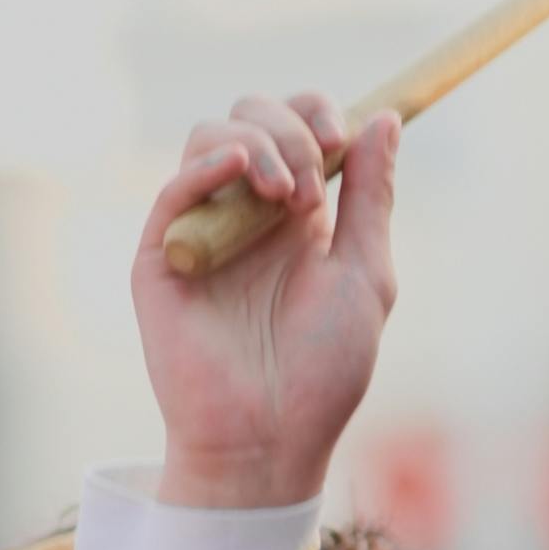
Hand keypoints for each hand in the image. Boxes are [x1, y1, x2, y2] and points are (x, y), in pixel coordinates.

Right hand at [134, 93, 399, 511]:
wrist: (270, 436)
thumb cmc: (323, 369)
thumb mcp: (365, 273)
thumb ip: (372, 197)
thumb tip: (386, 117)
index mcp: (298, 212)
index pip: (298, 124)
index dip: (319, 113)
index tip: (342, 140)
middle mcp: (247, 211)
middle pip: (252, 115)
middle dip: (291, 128)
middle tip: (314, 186)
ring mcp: (203, 228)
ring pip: (210, 137)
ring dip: (256, 144)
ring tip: (285, 195)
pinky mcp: (163, 256)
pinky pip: (174, 189)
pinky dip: (207, 165)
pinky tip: (240, 172)